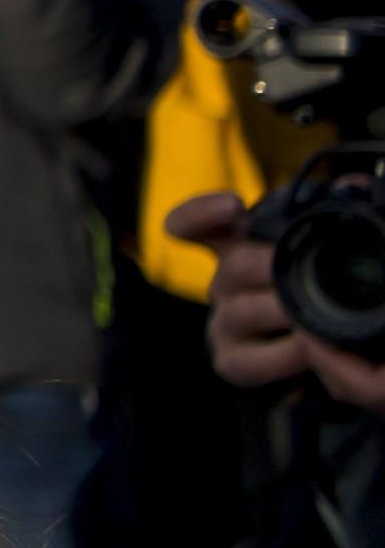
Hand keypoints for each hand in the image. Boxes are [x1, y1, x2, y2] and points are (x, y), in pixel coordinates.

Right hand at [183, 194, 384, 413]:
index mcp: (238, 249)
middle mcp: (223, 284)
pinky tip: (309, 352)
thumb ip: (331, 218)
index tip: (233, 206)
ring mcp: (223, 324)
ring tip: (317, 315)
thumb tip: (354, 186)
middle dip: (274, 267)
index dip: (200, 213)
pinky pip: (248, 360)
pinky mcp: (231, 362)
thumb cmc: (324, 293)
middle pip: (233, 265)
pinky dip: (281, 356)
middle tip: (310, 272)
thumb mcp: (322, 253)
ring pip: (241, 311)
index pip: (194, 224)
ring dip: (284, 312)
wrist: (331, 353)